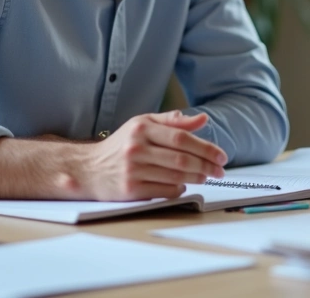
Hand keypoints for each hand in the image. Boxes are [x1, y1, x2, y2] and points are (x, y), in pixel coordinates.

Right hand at [77, 110, 228, 200]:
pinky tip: (184, 184)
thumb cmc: (121, 145)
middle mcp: (136, 148)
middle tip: (220, 170)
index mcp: (142, 128)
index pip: (181, 137)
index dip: (206, 147)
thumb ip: (172, 121)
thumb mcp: (143, 124)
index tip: (221, 156)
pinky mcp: (130, 190)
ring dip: (197, 178)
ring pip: (176, 175)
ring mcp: (133, 170)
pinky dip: (180, 188)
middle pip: (182, 158)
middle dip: (206, 165)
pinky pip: (165, 190)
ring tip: (207, 176)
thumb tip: (202, 119)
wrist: (88, 169)